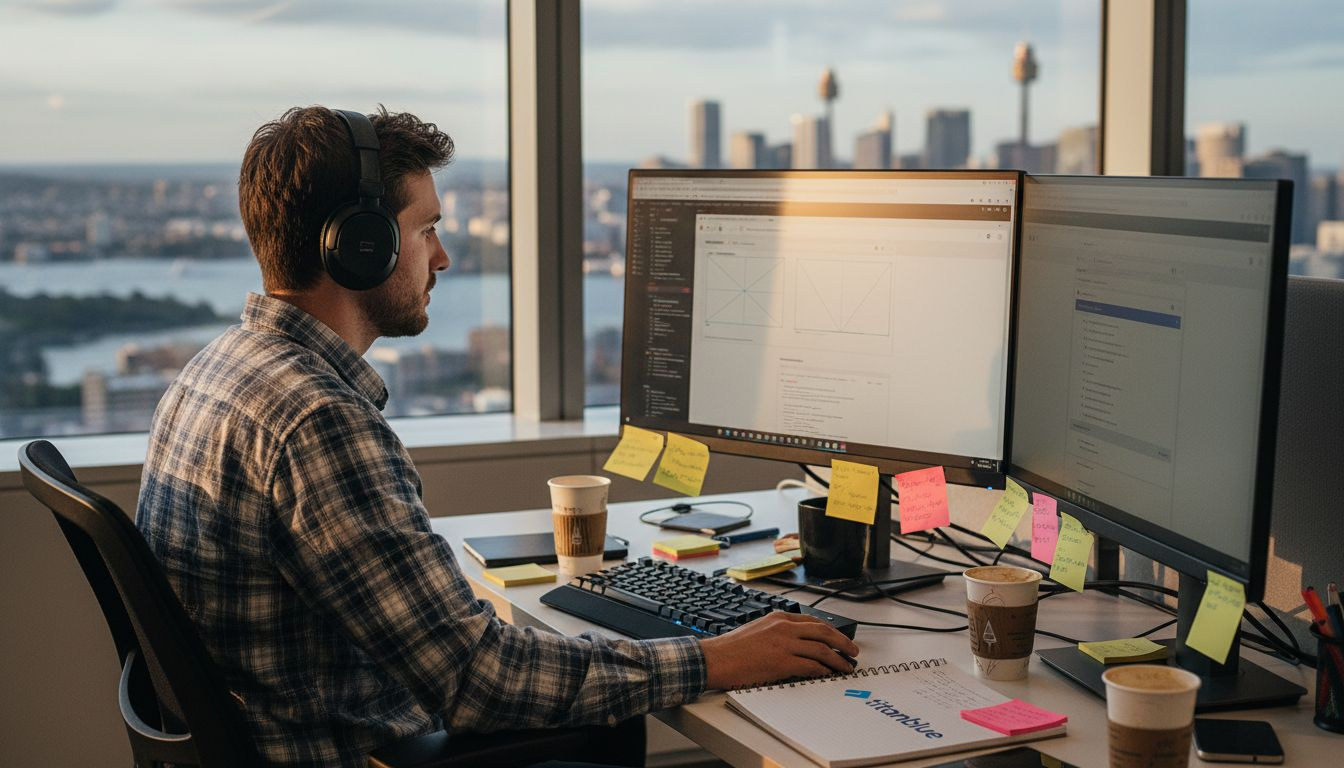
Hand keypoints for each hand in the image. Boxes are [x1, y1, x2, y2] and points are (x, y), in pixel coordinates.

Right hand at [699, 611, 859, 689]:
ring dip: (838, 660)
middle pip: (823, 632)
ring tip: (846, 667)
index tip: (838, 637)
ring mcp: (784, 644)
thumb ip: (776, 632)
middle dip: (842, 642)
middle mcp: (784, 628)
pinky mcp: (783, 662)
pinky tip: (829, 674)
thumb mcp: (756, 629)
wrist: (716, 658)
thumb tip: (794, 643)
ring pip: (821, 650)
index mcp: (777, 617)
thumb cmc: (731, 648)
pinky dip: (824, 671)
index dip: (830, 630)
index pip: (812, 621)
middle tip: (852, 651)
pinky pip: (811, 666)